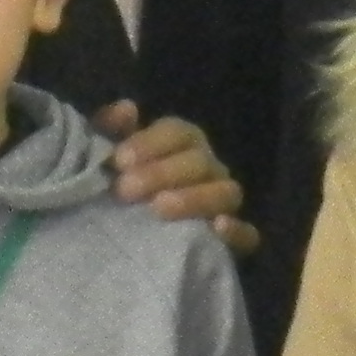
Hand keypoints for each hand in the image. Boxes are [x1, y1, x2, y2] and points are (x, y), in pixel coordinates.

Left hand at [93, 101, 257, 260]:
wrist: (123, 246)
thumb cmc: (119, 189)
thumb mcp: (107, 160)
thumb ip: (109, 130)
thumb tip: (127, 109)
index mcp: (182, 145)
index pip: (178, 132)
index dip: (150, 143)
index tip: (118, 160)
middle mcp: (208, 169)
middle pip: (200, 161)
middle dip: (162, 173)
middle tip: (125, 190)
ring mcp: (224, 204)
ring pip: (226, 193)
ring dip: (194, 198)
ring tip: (158, 208)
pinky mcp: (233, 241)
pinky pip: (248, 235)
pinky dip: (237, 231)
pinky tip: (217, 228)